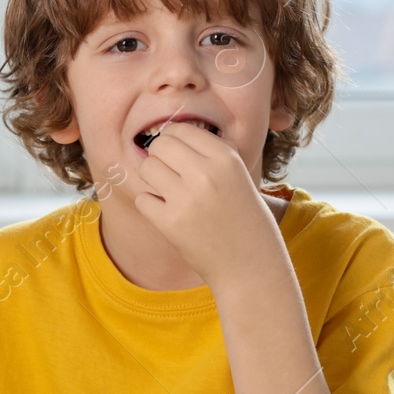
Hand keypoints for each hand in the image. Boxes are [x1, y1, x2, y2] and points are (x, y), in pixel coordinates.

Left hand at [133, 123, 287, 285]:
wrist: (251, 264)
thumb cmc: (243, 218)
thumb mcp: (239, 175)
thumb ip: (211, 153)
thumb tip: (171, 133)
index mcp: (226, 158)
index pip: (181, 129)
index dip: (174, 140)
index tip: (178, 155)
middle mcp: (206, 173)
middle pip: (159, 145)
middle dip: (159, 157)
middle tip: (170, 174)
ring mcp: (186, 199)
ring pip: (147, 168)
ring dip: (152, 179)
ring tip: (168, 192)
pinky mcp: (170, 223)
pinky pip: (143, 199)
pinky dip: (150, 205)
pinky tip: (167, 213)